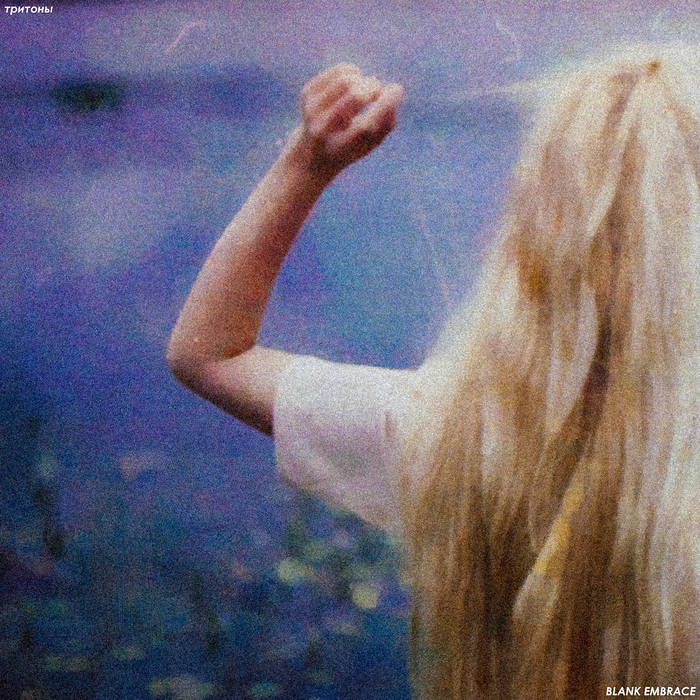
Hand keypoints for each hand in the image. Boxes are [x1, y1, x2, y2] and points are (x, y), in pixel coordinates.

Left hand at [286, 63, 403, 182]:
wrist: (312, 153)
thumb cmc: (350, 147)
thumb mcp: (371, 143)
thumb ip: (387, 123)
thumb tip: (395, 91)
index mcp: (341, 148)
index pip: (365, 125)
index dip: (385, 105)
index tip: (397, 90)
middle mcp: (323, 130)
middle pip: (355, 96)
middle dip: (373, 88)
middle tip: (377, 91)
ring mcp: (311, 110)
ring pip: (345, 80)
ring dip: (362, 80)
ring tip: (364, 89)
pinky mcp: (307, 94)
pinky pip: (337, 72)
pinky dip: (352, 72)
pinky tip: (352, 83)